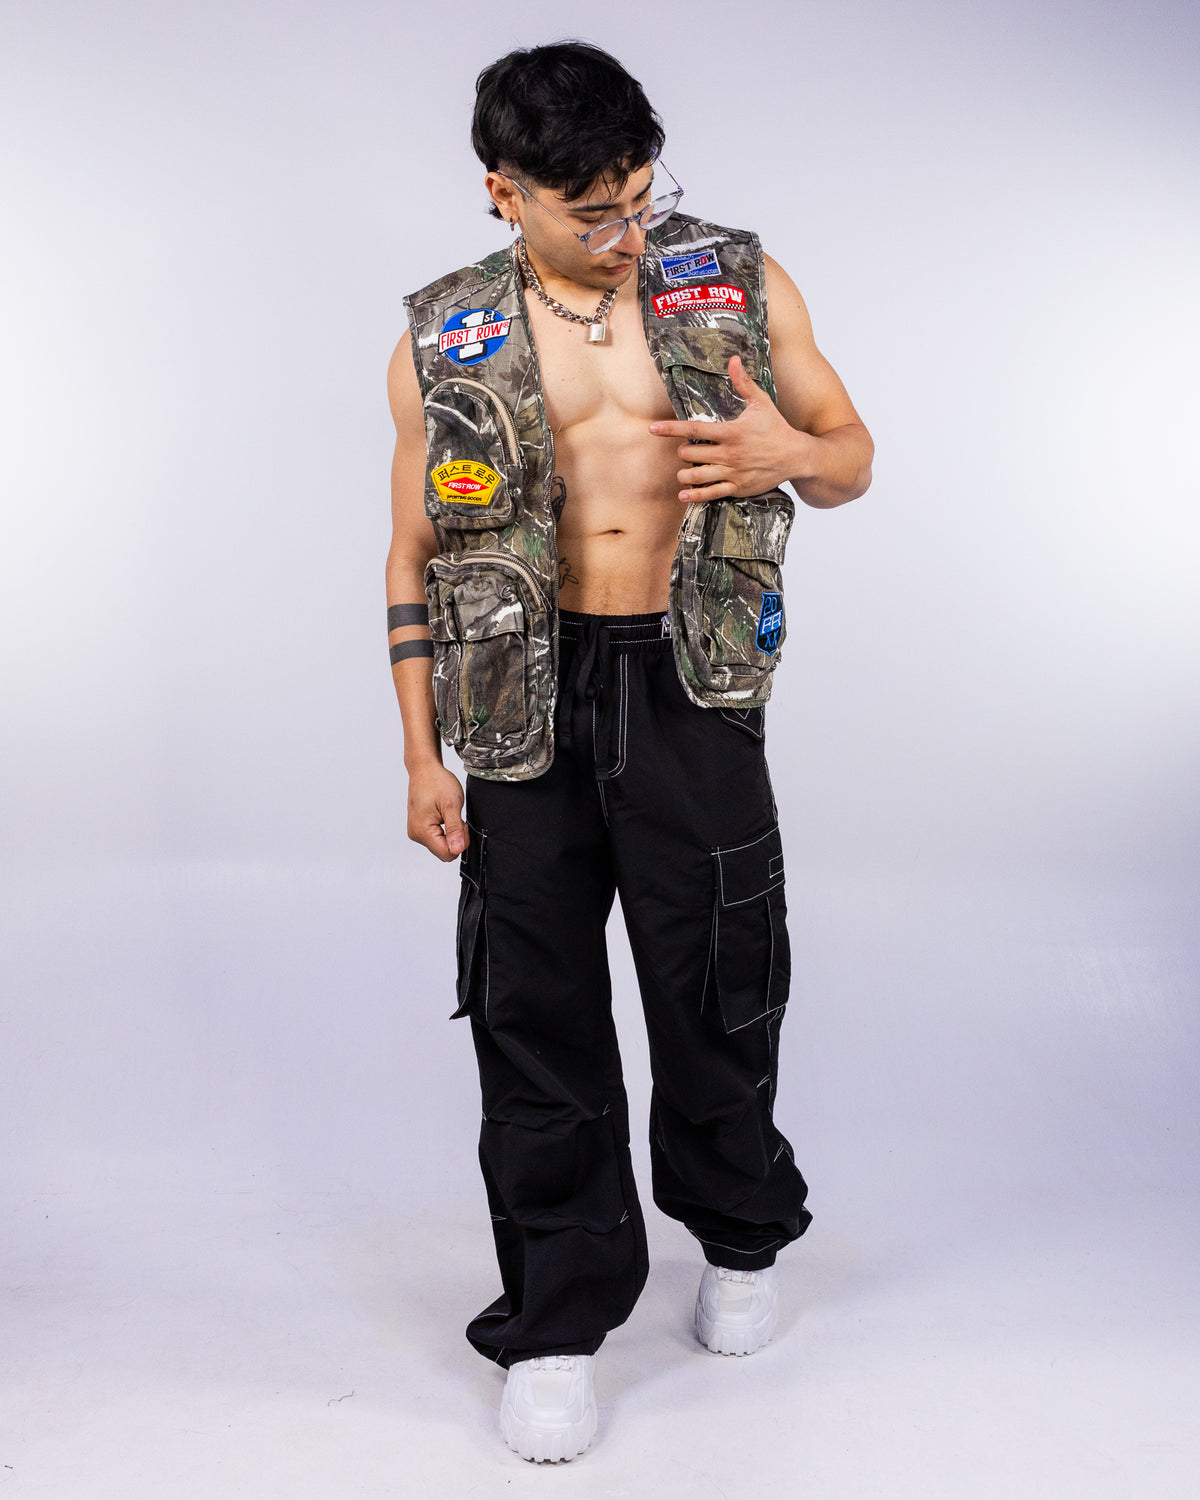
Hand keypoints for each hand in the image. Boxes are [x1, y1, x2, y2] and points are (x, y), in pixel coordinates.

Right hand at [407, 761, 468, 860]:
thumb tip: (457, 849)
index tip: (461, 823)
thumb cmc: (437, 782)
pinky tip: (443, 815)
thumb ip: (455, 829)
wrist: (424, 769)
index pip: (447, 854)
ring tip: (448, 814)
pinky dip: (443, 830)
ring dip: (449, 834)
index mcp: (422, 831)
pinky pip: (435, 838)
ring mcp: (415, 831)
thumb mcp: (452, 805)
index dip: (460, 841)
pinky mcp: (417, 828)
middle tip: (457, 818)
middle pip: (443, 852)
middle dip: (455, 838)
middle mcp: (416, 834)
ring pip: (440, 846)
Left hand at [649, 355, 814, 501]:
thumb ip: (743, 383)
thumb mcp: (761, 403)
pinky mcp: (737, 487)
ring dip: (685, 474)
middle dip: (683, 451)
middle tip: (686, 450)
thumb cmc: (776, 427)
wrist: (795, 456)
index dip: (671, 429)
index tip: (653, 428)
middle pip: (690, 454)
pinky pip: (711, 493)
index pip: (694, 429)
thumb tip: (733, 360)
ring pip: (697, 475)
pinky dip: (695, 495)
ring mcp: (733, 472)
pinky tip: (683, 494)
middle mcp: (729, 453)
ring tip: (684, 471)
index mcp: (731, 432)